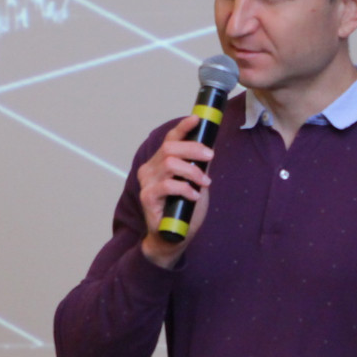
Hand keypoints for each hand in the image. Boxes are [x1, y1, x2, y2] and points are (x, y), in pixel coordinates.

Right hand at [137, 114, 213, 267]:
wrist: (173, 236)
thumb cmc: (183, 209)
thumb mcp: (194, 183)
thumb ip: (197, 167)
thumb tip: (208, 150)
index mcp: (159, 163)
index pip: (170, 140)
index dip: (183, 128)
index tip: (197, 119)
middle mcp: (149, 169)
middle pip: (170, 148)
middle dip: (194, 149)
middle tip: (210, 157)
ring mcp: (147, 183)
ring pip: (170, 164)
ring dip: (192, 172)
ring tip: (203, 183)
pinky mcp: (147, 197)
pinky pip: (168, 185)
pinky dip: (185, 188)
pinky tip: (194, 196)